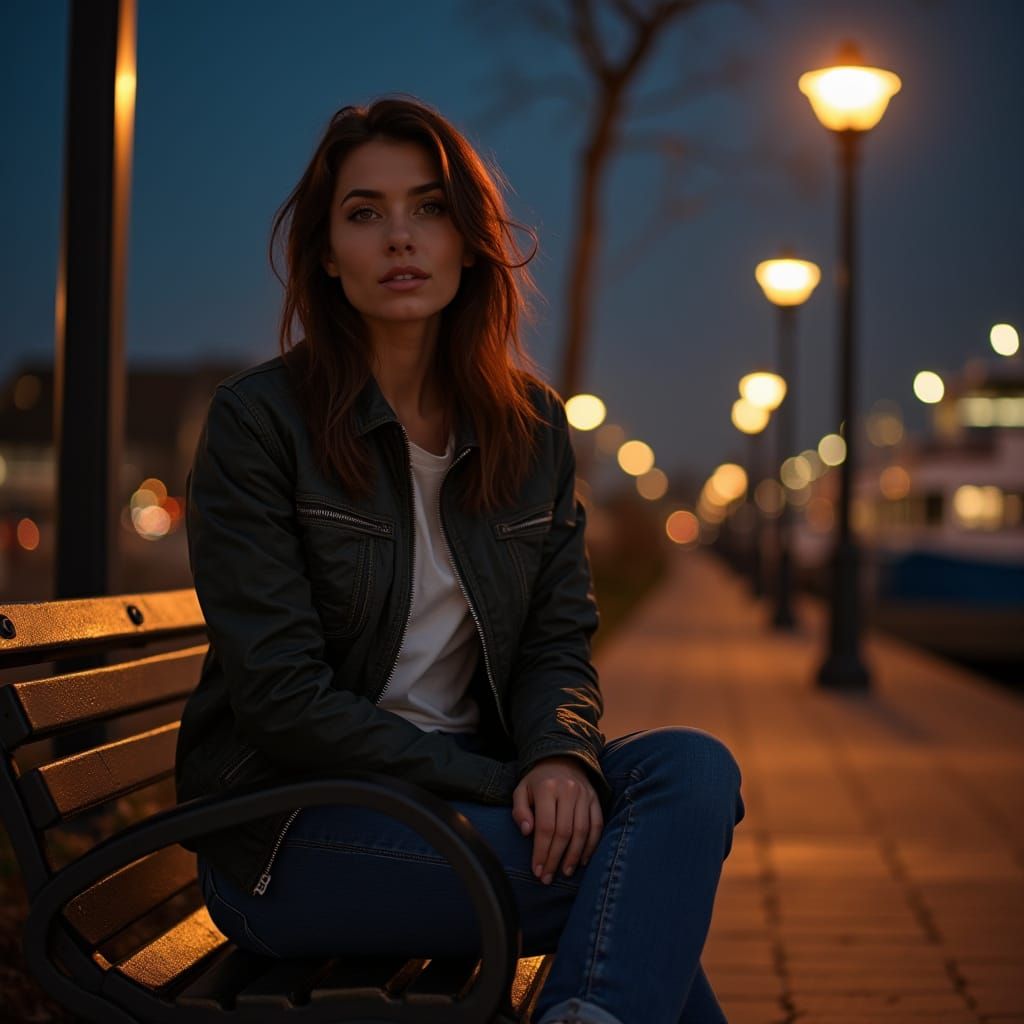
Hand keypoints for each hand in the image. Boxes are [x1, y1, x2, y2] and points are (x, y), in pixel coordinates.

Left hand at [512, 756, 602, 884]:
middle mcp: (568, 790)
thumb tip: (526, 832)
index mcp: (547, 788)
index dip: (542, 852)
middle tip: (548, 878)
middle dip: (555, 859)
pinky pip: (597, 825)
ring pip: (582, 831)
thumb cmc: (537, 782)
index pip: (545, 827)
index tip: (537, 871)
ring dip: (574, 856)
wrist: (561, 759)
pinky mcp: (595, 799)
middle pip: (564, 832)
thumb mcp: (521, 791)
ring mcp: (584, 794)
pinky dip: (591, 845)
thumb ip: (519, 811)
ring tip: (565, 872)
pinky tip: (583, 860)